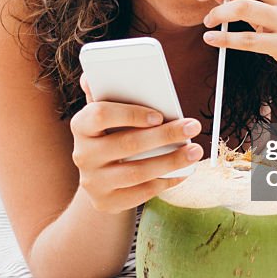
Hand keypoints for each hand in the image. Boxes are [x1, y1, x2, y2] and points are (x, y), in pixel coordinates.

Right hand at [70, 74, 203, 212]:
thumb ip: (106, 93)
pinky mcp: (106, 202)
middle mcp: (82, 154)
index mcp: (81, 125)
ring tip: (195, 151)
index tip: (159, 115)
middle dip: (165, 135)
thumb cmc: (110, 134)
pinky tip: (183, 172)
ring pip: (137, 172)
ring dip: (171, 161)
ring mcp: (93, 181)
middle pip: (126, 144)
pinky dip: (165, 182)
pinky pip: (141, 193)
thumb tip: (91, 74)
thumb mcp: (106, 113)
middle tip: (193, 126)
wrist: (99, 177)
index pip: (100, 114)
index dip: (130, 114)